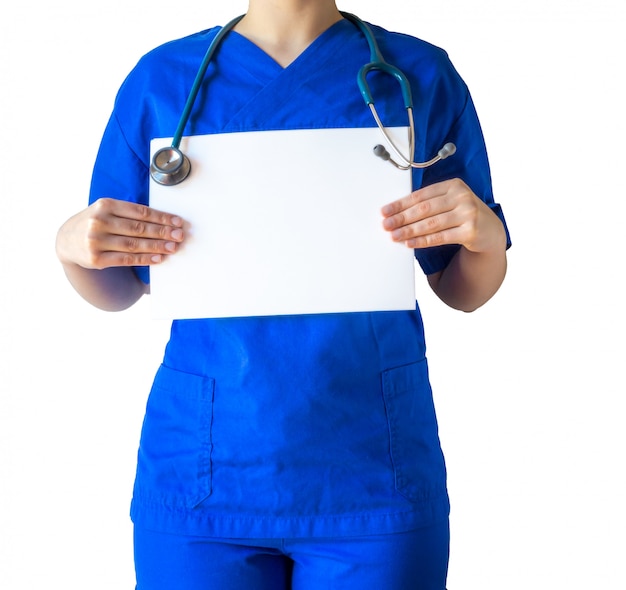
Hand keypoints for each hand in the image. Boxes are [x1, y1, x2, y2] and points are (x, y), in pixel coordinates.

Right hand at [56, 198, 184, 269]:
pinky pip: (126, 259)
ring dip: (156, 246)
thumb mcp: (106, 210)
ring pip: (134, 244)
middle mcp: (99, 221)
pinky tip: (158, 258)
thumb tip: (162, 222)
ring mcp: (96, 241)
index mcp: (105, 205)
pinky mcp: (96, 259)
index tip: (177, 222)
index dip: (161, 217)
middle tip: (179, 235)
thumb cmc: (95, 223)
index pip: (140, 212)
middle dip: (162, 232)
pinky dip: (144, 259)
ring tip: (173, 247)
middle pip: (138, 228)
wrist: (66, 240)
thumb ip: (129, 213)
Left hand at [381, 178, 504, 253]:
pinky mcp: (470, 232)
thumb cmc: (464, 214)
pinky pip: (441, 237)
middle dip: (402, 218)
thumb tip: (398, 213)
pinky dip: (423, 241)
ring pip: (431, 223)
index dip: (401, 204)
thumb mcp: (450, 202)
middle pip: (425, 209)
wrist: (490, 230)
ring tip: (395, 236)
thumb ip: (430, 203)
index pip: (421, 195)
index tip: (385, 211)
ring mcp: (468, 214)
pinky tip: (410, 243)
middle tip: (386, 224)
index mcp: (453, 185)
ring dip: (409, 231)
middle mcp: (462, 197)